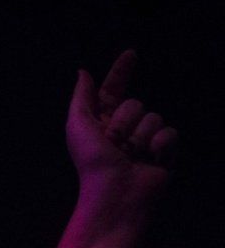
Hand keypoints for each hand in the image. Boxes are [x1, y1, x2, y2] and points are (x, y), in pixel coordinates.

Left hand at [66, 50, 178, 201]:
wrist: (115, 194)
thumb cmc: (92, 163)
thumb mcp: (78, 125)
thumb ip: (81, 97)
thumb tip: (83, 72)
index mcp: (100, 122)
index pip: (112, 90)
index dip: (121, 72)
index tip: (131, 53)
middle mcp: (123, 129)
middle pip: (135, 103)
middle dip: (124, 122)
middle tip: (113, 144)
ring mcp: (144, 140)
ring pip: (154, 117)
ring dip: (139, 137)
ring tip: (130, 156)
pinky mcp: (163, 152)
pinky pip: (170, 133)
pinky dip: (159, 145)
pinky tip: (150, 160)